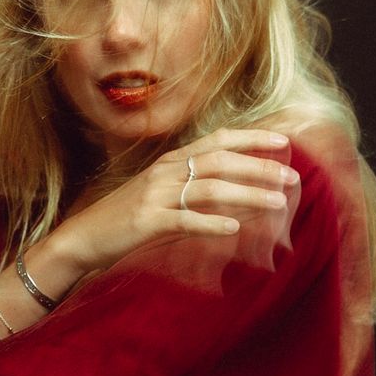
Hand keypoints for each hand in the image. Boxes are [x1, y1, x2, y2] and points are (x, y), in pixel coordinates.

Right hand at [46, 128, 300, 281]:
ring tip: (277, 203)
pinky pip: (184, 220)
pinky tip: (234, 228)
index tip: (283, 142)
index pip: (216, 140)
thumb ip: (194, 189)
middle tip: (292, 176)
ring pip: (209, 188)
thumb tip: (239, 195)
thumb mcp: (160, 195)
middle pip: (218, 161)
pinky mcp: (147, 222)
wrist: (83, 236)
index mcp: (169, 162)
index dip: (251, 139)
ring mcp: (155, 196)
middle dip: (258, 167)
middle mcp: (164, 172)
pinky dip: (211, 223)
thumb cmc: (125, 217)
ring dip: (247, 194)